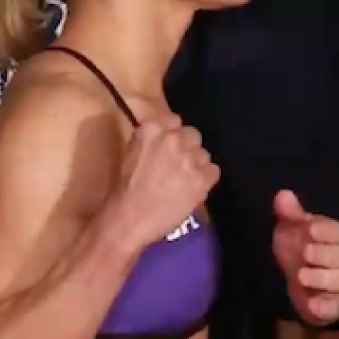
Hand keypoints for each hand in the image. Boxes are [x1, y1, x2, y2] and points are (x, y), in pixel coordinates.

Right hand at [109, 115, 218, 249]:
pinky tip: (193, 189)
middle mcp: (174, 138)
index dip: (173, 134)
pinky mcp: (201, 179)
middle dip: (187, 148)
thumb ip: (149, 139)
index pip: (174, 120)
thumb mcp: (130, 153)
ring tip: (184, 181)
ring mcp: (189, 158)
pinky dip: (205, 180)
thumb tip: (162, 136)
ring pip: (204, 154)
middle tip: (178, 164)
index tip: (169, 146)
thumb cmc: (125, 189)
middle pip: (193, 135)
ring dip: (196, 165)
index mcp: (152, 129)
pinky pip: (213, 171)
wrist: (129, 219)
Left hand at [272, 190, 338, 325]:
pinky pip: (333, 307)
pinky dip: (323, 307)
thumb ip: (289, 214)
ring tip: (302, 276)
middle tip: (305, 252)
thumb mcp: (290, 230)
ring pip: (338, 281)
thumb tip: (283, 194)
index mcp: (332, 238)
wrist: (298, 282)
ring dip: (321, 278)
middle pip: (338, 255)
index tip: (310, 229)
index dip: (324, 231)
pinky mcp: (333, 305)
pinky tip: (311, 304)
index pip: (335, 231)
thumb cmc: (298, 249)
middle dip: (323, 254)